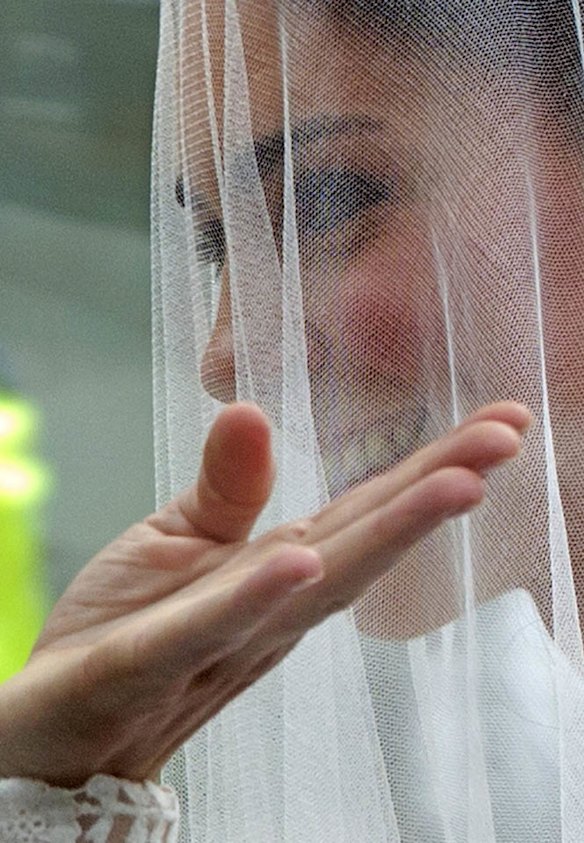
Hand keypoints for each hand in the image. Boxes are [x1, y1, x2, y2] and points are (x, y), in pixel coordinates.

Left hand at [0, 400, 530, 787]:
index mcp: (278, 571)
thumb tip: (249, 409)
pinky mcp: (148, 661)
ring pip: (312, 588)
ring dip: (384, 537)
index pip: (364, 513)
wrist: (59, 715)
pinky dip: (260, 597)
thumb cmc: (128, 623)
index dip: (429, 469)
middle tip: (506, 441)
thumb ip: (227, 485)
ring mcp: (217, 638)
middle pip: (361, 544)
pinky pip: (209, 628)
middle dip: (436, 491)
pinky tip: (304, 563)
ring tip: (454, 488)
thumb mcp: (178, 538)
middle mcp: (268, 607)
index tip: (499, 425)